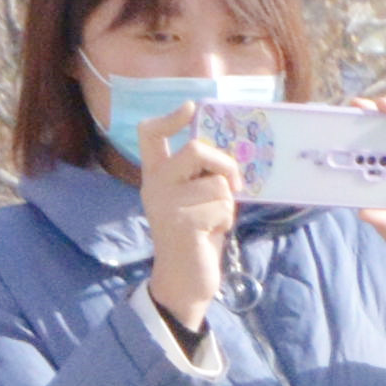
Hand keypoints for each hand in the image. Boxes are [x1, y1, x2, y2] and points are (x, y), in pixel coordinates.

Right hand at [136, 108, 238, 339]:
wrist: (186, 278)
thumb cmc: (198, 235)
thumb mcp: (198, 198)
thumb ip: (203, 175)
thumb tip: (228, 152)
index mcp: (156, 174)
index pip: (150, 134)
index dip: (170, 117)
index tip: (192, 108)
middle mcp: (154, 184)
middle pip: (196, 149)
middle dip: (225, 164)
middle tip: (235, 184)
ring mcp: (165, 203)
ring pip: (218, 183)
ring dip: (227, 203)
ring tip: (214, 220)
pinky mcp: (181, 222)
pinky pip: (221, 206)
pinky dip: (226, 219)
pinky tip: (211, 232)